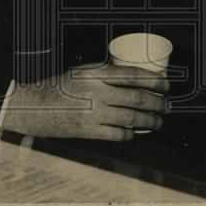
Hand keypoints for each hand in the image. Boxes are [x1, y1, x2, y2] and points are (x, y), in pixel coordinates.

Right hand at [0, 64, 168, 140]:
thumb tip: (135, 76)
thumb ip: (106, 73)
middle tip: (167, 105)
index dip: (153, 80)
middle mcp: (96, 93)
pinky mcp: (90, 131)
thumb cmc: (63, 86)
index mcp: (95, 74)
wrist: (38, 107)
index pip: (132, 75)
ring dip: (150, 121)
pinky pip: (118, 135)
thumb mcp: (83, 71)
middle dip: (157, 103)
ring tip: (158, 121)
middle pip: (136, 98)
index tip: (165, 84)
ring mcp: (94, 114)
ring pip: (131, 118)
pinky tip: (137, 133)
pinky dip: (131, 135)